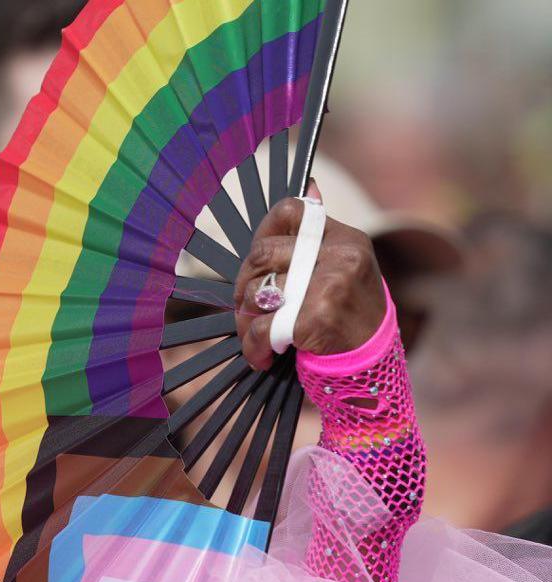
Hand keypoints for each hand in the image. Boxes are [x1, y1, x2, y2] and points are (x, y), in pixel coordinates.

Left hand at [235, 195, 388, 369]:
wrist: (374, 362)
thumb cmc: (349, 312)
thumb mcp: (345, 264)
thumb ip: (317, 233)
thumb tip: (309, 182)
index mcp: (345, 238)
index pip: (291, 210)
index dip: (261, 231)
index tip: (256, 260)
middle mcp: (340, 256)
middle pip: (261, 254)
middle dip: (244, 283)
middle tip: (246, 306)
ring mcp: (329, 285)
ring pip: (257, 292)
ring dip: (246, 320)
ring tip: (256, 334)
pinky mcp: (315, 317)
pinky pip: (263, 328)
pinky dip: (254, 347)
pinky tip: (263, 356)